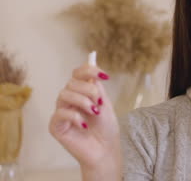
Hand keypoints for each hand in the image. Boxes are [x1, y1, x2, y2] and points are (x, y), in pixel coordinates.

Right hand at [48, 63, 120, 177]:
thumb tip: (91, 74)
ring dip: (83, 101)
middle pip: (72, 82)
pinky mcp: (56, 125)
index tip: (105, 76)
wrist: (105, 149)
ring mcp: (61, 111)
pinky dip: (74, 116)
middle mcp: (69, 99)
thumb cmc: (106, 128)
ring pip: (65, 95)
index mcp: (82, 91)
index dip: (90, 70)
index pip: (78, 73)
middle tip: (100, 102)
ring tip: (95, 112)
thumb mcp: (105, 104)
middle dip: (89, 90)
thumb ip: (97, 89)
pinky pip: (60, 114)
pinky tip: (84, 125)